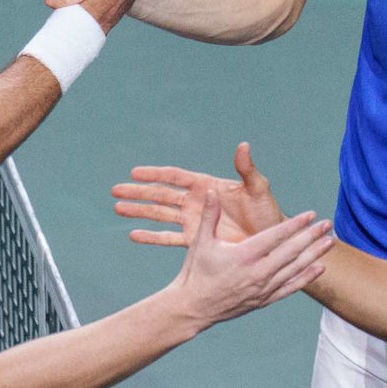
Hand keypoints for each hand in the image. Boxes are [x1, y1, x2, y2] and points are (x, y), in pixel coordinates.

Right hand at [115, 143, 286, 245]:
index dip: (155, 174)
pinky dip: (152, 237)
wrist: (271, 241)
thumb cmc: (267, 211)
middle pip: (161, 195)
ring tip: (118, 209)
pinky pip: (169, 238)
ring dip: (139, 212)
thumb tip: (243, 146)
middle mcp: (196, 202)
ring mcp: (194, 221)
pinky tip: (134, 235)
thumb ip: (246, 169)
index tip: (134, 172)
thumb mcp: (258, 188)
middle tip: (115, 190)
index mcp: (206, 186)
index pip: (175, 177)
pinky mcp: (197, 240)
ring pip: (160, 215)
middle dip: (138, 193)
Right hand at [169, 191, 331, 328]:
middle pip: (291, 251)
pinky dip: (306, 278)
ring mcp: (262, 288)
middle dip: (311, 236)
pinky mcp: (264, 300)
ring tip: (330, 242)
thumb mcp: (200, 242)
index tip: (311, 215)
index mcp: (244, 255)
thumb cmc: (196, 272)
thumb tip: (213, 191)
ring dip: (314, 254)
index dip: (296, 224)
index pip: (276, 236)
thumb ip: (209, 216)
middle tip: (328, 224)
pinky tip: (319, 268)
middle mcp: (257, 272)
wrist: (193, 308)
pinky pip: (290, 288)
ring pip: (295, 269)